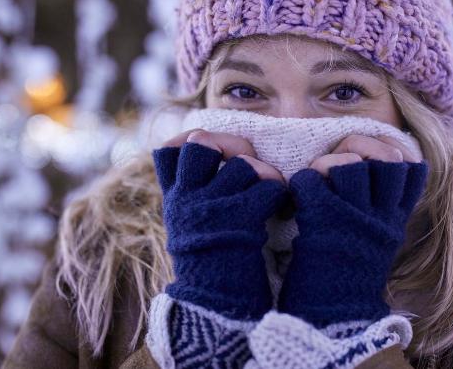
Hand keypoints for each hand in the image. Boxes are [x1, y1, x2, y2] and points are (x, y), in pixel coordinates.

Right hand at [152, 129, 288, 320]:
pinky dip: (281, 194)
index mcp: (173, 199)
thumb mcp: (192, 225)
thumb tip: (208, 154)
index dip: (194, 140)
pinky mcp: (236, 220)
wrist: (217, 312)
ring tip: (271, 196)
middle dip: (233, 146)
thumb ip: (196, 193)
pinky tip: (282, 210)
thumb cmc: (214, 267)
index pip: (170, 149)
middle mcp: (184, 199)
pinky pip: (267, 186)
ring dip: (265, 175)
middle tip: (248, 164)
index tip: (216, 152)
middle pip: (201, 142)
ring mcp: (207, 208)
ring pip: (242, 164)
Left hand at [277, 134, 429, 327]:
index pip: (412, 169)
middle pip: (386, 158)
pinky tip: (297, 199)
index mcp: (395, 221)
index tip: (371, 162)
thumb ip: (380, 213)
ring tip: (317, 184)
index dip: (391, 155)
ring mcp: (356, 217)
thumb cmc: (347, 280)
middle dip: (361, 153)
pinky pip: (311, 179)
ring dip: (327, 166)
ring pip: (350, 165)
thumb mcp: (377, 243)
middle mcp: (382, 216)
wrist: (334, 318)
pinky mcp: (325, 220)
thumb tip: (372, 174)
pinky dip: (299, 183)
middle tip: (339, 171)